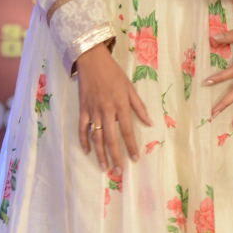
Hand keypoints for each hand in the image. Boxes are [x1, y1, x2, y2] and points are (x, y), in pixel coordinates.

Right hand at [76, 43, 152, 171]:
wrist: (92, 61)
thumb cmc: (114, 73)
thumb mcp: (130, 87)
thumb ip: (139, 107)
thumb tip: (149, 123)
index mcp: (120, 105)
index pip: (127, 130)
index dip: (131, 146)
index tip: (135, 159)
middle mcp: (106, 111)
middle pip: (111, 138)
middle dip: (116, 156)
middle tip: (120, 171)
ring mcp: (93, 111)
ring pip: (97, 137)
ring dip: (100, 154)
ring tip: (105, 167)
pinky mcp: (82, 109)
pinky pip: (82, 128)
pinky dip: (84, 141)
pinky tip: (88, 151)